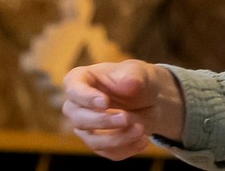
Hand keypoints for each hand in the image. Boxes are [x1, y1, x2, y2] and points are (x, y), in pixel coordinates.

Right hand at [60, 60, 183, 159]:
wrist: (151, 101)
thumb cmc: (138, 80)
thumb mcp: (140, 72)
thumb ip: (134, 75)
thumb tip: (128, 83)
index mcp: (81, 79)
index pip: (73, 88)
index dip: (86, 97)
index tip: (105, 102)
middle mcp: (78, 104)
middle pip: (78, 119)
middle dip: (103, 121)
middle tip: (126, 118)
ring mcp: (87, 126)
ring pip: (93, 140)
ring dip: (118, 138)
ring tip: (141, 129)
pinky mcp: (99, 143)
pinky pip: (108, 152)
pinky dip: (127, 148)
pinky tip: (142, 140)